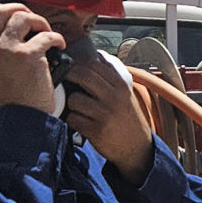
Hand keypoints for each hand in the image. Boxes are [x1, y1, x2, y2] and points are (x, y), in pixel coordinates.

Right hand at [0, 0, 62, 114]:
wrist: (22, 118)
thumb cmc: (7, 98)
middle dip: (16, 8)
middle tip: (27, 17)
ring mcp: (7, 50)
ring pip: (22, 17)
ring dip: (38, 20)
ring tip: (43, 31)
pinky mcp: (28, 55)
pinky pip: (46, 34)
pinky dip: (56, 37)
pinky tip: (58, 44)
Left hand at [62, 46, 154, 183]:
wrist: (136, 147)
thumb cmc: (126, 116)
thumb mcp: (125, 94)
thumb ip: (112, 76)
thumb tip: (97, 55)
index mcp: (121, 85)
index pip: (94, 64)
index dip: (79, 63)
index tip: (73, 66)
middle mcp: (114, 97)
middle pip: (82, 75)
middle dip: (69, 75)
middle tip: (65, 80)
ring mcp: (105, 114)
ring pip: (74, 98)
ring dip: (71, 103)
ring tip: (77, 107)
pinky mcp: (96, 130)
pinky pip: (73, 118)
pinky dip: (72, 119)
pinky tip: (79, 121)